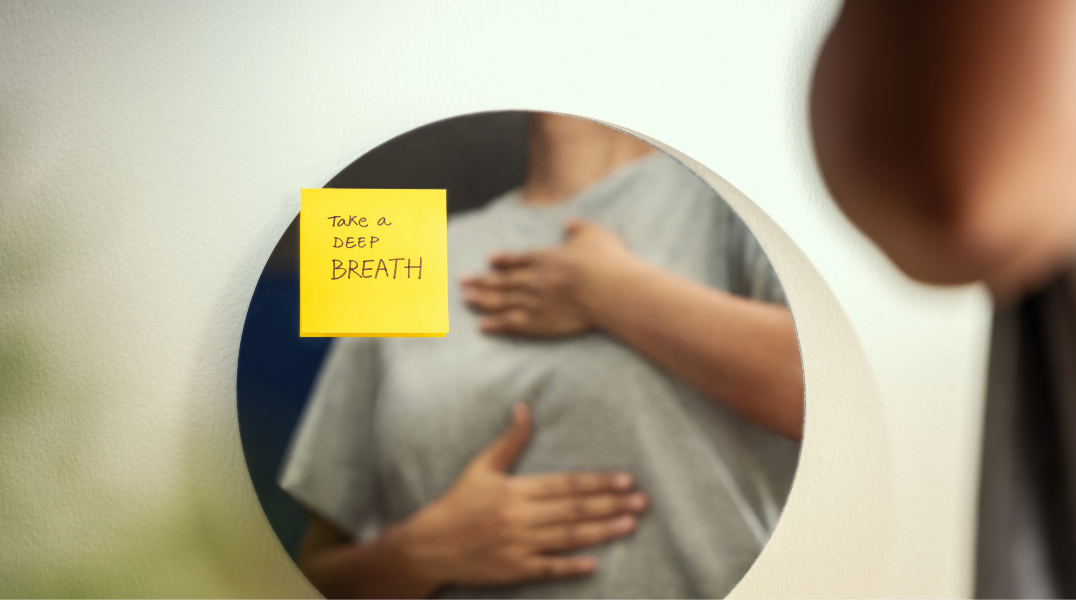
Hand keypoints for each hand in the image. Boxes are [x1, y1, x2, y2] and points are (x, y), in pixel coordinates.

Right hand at [387, 403, 647, 594]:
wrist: (429, 546)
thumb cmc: (457, 503)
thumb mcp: (481, 467)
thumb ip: (509, 440)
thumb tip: (524, 407)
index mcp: (515, 490)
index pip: (565, 484)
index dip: (597, 481)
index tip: (626, 480)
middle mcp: (519, 517)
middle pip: (574, 510)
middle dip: (610, 505)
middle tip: (642, 502)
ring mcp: (518, 545)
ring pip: (568, 538)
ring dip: (601, 532)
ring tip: (630, 525)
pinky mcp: (514, 569)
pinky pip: (547, 568)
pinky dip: (570, 567)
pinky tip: (594, 564)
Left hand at [461, 219, 634, 337]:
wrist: (608, 290)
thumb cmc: (605, 262)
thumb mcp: (593, 235)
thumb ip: (578, 228)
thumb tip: (569, 222)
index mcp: (545, 258)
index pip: (517, 259)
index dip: (502, 260)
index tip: (488, 260)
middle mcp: (533, 279)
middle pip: (501, 280)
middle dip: (480, 280)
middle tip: (462, 281)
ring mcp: (533, 301)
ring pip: (500, 301)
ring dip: (481, 300)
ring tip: (465, 299)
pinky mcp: (538, 322)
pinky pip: (509, 324)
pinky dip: (494, 325)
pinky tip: (481, 327)